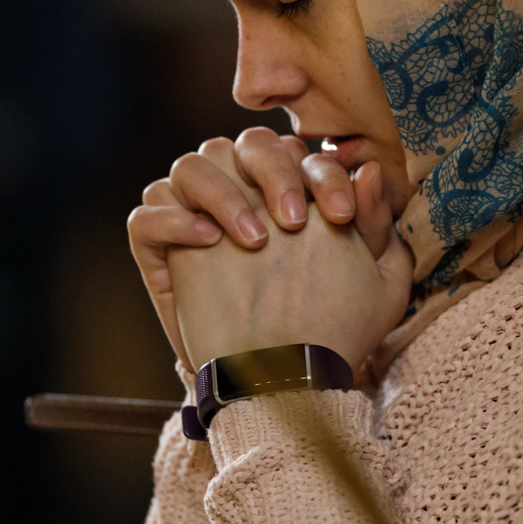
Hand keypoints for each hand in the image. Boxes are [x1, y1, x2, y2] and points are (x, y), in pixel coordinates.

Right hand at [127, 127, 394, 366]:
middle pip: (247, 145)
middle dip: (275, 172)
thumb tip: (372, 172)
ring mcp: (196, 215)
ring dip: (224, 192)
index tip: (343, 216)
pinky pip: (147, 215)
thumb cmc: (331, 326)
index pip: (302, 155)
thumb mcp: (374, 285)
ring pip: (192, 166)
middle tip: (296, 222)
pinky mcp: (158, 248)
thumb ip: (375, 226)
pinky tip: (208, 241)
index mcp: (292, 187)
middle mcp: (242, 191)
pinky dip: (173, 220)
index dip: (324, 176)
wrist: (279, 379)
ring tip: (254, 240)